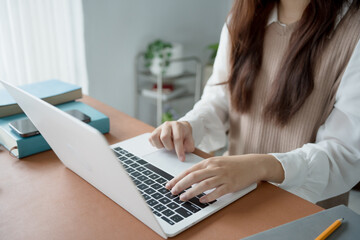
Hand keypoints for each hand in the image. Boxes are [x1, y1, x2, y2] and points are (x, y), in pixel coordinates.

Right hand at [149, 121, 194, 161]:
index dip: (179, 150)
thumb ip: (189, 146)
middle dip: (169, 146)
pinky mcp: (154, 131)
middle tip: (172, 147)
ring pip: (155, 138)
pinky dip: (156, 144)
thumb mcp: (190, 139)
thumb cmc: (184, 134)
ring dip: (161, 145)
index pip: (177, 138)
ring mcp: (159, 127)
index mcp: (177, 126)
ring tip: (166, 145)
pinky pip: (150, 139)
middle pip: (164, 137)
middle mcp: (167, 125)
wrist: (179, 127)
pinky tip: (162, 144)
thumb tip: (183, 151)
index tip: (181, 158)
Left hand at [165, 154, 284, 202]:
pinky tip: (202, 201)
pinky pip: (217, 192)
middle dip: (180, 185)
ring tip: (183, 198)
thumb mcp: (217, 162)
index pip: (190, 170)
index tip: (169, 184)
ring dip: (191, 192)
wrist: (252, 164)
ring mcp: (223, 176)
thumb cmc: (233, 164)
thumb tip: (188, 178)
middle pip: (194, 177)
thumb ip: (204, 169)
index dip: (178, 178)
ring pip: (203, 185)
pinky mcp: (231, 185)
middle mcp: (215, 168)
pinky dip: (208, 197)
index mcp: (209, 162)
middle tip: (172, 192)